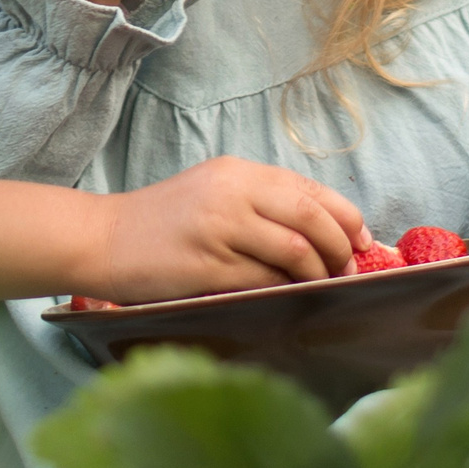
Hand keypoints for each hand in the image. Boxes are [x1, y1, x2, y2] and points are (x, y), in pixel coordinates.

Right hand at [88, 155, 371, 302]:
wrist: (104, 238)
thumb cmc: (163, 222)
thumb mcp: (214, 193)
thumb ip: (261, 204)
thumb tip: (323, 232)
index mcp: (238, 172)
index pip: (309, 190)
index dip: (345, 217)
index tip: (363, 240)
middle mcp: (231, 193)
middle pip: (311, 218)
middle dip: (340, 248)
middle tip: (347, 270)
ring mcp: (219, 229)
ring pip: (294, 251)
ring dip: (318, 274)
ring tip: (322, 285)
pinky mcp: (206, 266)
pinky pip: (264, 279)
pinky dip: (285, 289)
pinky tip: (288, 295)